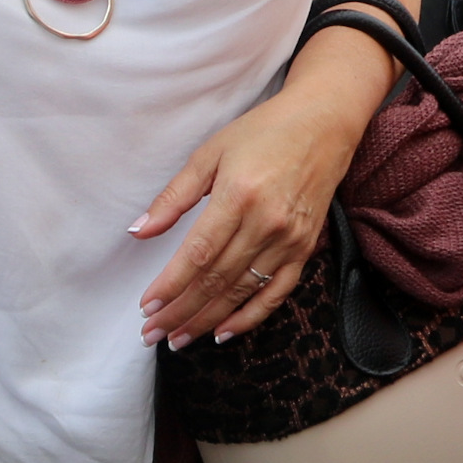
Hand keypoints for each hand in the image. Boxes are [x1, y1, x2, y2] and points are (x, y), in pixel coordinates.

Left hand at [132, 84, 362, 346]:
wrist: (323, 123)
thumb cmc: (262, 133)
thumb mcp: (210, 153)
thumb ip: (174, 196)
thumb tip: (138, 231)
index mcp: (238, 196)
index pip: (198, 254)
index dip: (171, 286)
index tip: (147, 307)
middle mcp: (267, 223)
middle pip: (217, 280)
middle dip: (181, 311)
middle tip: (152, 334)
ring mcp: (290, 239)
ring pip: (243, 292)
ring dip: (207, 320)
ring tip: (178, 339)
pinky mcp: (305, 248)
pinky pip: (277, 293)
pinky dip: (250, 317)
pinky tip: (223, 332)